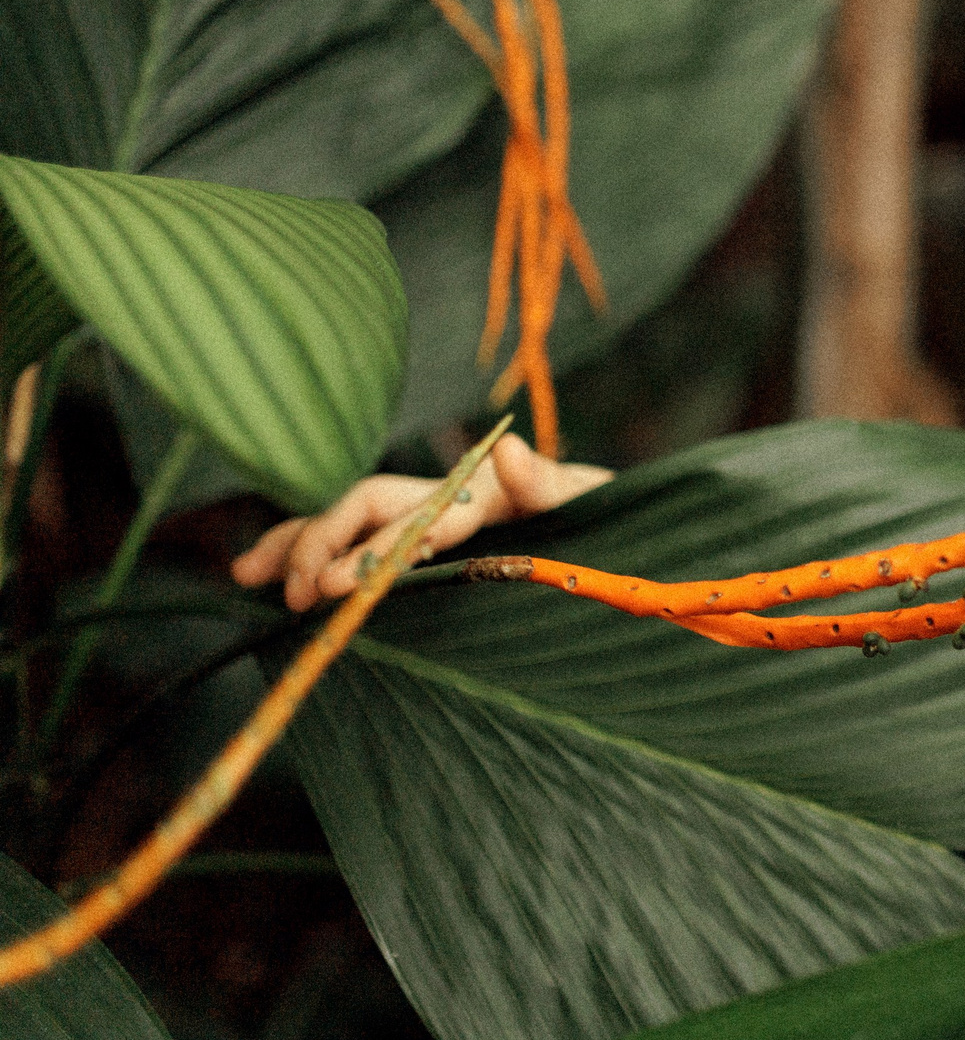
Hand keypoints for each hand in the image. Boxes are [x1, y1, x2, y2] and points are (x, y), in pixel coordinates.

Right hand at [230, 435, 611, 610]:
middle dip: (317, 544)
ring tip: (248, 575)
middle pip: (365, 508)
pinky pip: (375, 544)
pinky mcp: (450, 542)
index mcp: (478, 492)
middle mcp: (450, 497)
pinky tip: (287, 582)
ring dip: (301, 543)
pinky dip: (328, 556)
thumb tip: (509, 446)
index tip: (326, 586)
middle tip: (289, 593)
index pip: (405, 515)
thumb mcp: (589, 497)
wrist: (641, 520)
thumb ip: (550, 480)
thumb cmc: (610, 509)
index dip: (364, 549)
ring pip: (356, 521)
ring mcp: (445, 515)